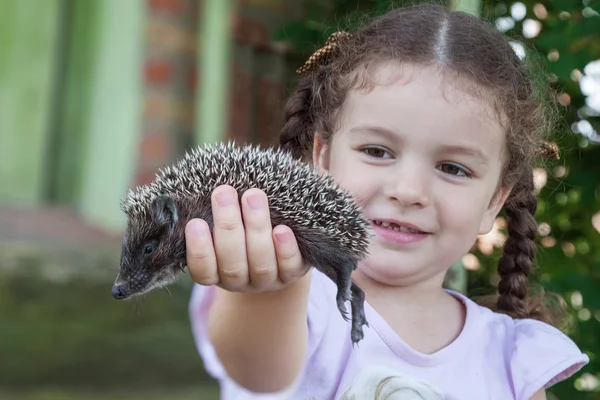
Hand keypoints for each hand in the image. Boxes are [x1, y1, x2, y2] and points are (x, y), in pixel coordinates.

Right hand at [185, 184, 306, 292]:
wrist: (277, 247)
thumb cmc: (241, 227)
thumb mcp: (223, 221)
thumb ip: (214, 210)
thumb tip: (205, 182)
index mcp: (216, 272)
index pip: (202, 270)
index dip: (198, 250)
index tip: (195, 222)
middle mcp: (240, 280)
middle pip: (232, 264)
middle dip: (228, 226)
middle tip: (224, 193)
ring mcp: (267, 281)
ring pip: (261, 264)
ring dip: (256, 228)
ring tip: (253, 196)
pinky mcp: (292, 274)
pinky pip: (289, 267)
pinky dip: (285, 249)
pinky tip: (282, 230)